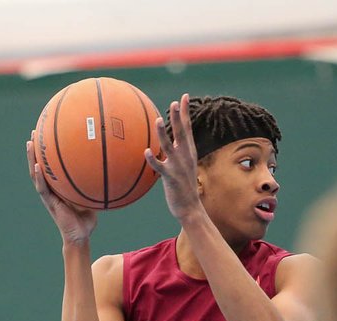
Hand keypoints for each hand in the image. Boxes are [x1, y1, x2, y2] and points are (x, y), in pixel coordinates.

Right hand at [25, 136, 96, 243]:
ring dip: (32, 158)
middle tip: (35, 132)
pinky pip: (42, 188)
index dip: (47, 152)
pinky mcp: (49, 203)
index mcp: (58, 187)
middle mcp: (50, 189)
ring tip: (29, 143)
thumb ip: (96, 186)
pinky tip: (37, 166)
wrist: (80, 236)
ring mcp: (48, 195)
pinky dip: (39, 177)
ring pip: (35, 173)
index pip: (50, 166)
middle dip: (36, 149)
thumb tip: (110, 172)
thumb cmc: (86, 220)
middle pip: (39, 164)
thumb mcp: (93, 199)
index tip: (47, 135)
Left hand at [146, 94, 206, 221]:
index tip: (183, 96)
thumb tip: (167, 141)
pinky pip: (160, 167)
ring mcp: (178, 167)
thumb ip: (176, 152)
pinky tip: (146, 151)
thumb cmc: (184, 187)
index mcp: (188, 152)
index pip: (187, 128)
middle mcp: (185, 156)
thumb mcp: (184, 166)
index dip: (185, 112)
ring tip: (158, 120)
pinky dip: (153, 159)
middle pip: (181, 133)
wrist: (190, 208)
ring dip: (163, 134)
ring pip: (169, 147)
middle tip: (174, 102)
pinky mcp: (170, 178)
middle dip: (177, 118)